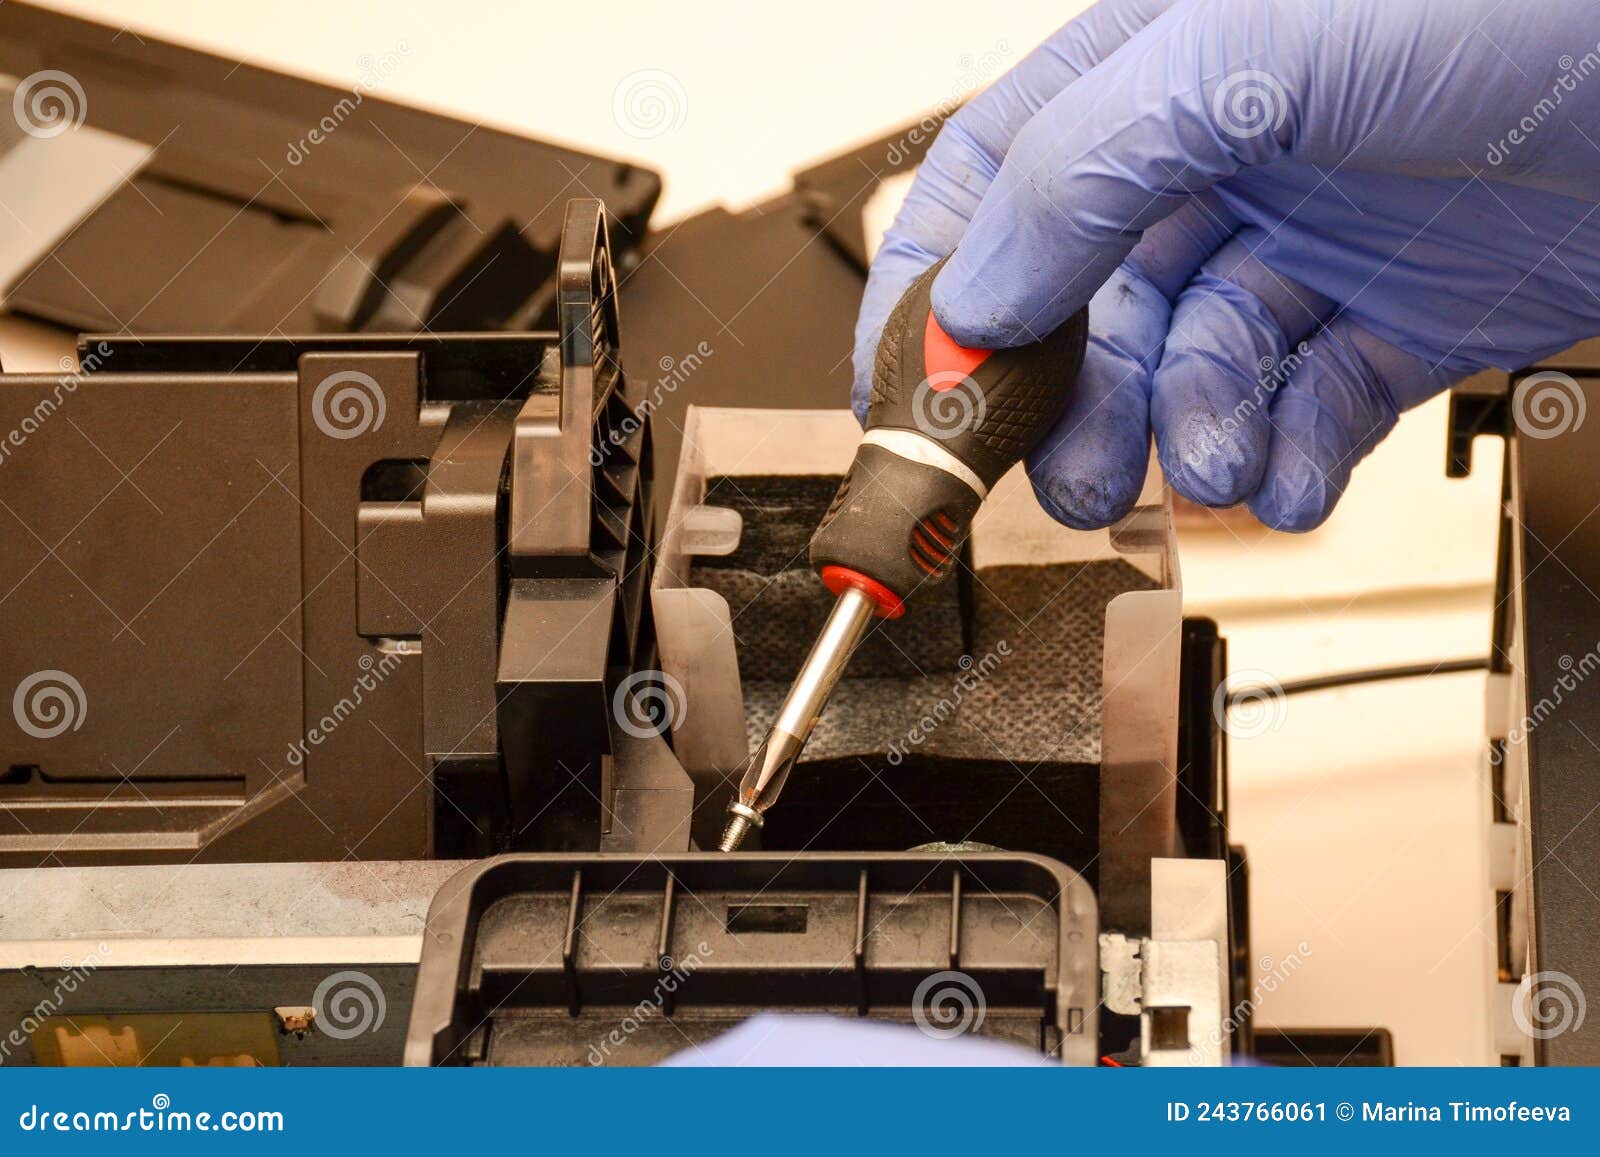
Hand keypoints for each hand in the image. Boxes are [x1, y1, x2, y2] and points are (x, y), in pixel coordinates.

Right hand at [856, 0, 1599, 530]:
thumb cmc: (1523, 4)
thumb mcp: (1261, 45)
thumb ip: (1089, 162)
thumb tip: (976, 294)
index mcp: (1162, 66)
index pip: (999, 182)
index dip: (937, 290)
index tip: (908, 395)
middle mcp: (1224, 157)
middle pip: (1090, 306)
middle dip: (1075, 404)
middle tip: (1074, 473)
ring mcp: (1310, 242)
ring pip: (1196, 371)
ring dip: (1191, 438)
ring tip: (1218, 469)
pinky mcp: (1397, 319)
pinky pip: (1308, 409)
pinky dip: (1292, 460)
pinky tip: (1295, 476)